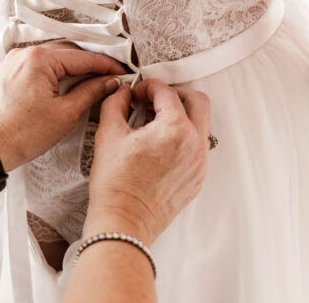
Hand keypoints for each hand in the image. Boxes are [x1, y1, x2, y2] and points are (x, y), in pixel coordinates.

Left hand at [0, 42, 125, 170]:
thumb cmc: (21, 134)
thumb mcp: (66, 113)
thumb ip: (91, 92)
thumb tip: (108, 82)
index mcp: (39, 60)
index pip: (82, 57)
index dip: (106, 65)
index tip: (119, 73)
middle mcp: (24, 54)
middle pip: (67, 53)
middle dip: (88, 65)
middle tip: (107, 77)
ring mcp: (12, 61)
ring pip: (50, 57)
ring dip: (69, 67)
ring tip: (88, 81)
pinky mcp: (6, 72)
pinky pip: (35, 65)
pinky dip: (51, 71)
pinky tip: (62, 84)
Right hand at [84, 80, 210, 244]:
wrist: (123, 222)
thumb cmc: (115, 185)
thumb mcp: (108, 134)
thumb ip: (117, 103)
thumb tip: (124, 93)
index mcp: (175, 130)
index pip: (167, 92)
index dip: (148, 87)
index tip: (137, 92)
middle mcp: (195, 144)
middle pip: (197, 101)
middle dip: (174, 95)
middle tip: (153, 101)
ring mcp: (199, 163)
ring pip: (200, 124)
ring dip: (180, 116)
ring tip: (153, 124)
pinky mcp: (197, 178)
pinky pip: (197, 147)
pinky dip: (182, 138)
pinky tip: (159, 146)